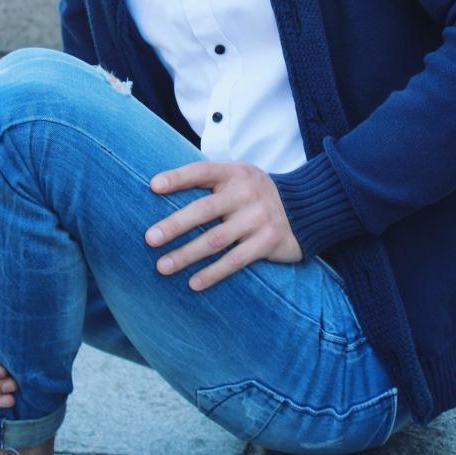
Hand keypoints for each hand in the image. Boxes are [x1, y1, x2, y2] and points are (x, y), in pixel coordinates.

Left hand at [145, 161, 301, 290]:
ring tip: (162, 266)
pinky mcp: (268, 242)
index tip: (153, 186)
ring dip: (186, 255)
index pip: (202, 171)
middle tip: (150, 238)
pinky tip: (193, 283)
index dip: (177, 178)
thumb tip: (159, 189)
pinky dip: (213, 273)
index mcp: (234, 173)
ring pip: (216, 240)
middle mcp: (246, 193)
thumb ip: (209, 182)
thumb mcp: (238, 177)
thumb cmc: (254, 194)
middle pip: (204, 210)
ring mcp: (258, 218)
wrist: (305, 208)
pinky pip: (235, 260)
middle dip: (175, 225)